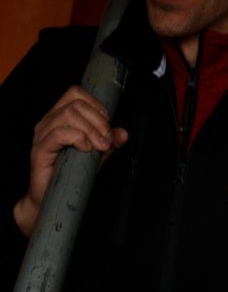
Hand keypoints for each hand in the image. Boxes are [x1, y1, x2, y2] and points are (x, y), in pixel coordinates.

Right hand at [12, 86, 127, 236]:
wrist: (52, 197)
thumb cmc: (72, 172)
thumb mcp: (98, 154)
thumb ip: (110, 141)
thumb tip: (123, 133)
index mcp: (59, 117)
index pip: (76, 93)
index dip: (97, 106)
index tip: (107, 127)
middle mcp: (48, 122)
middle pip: (76, 103)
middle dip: (99, 120)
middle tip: (107, 140)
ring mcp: (41, 134)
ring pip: (68, 115)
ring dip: (91, 130)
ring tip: (100, 147)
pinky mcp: (39, 149)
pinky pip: (59, 133)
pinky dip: (78, 138)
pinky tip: (86, 150)